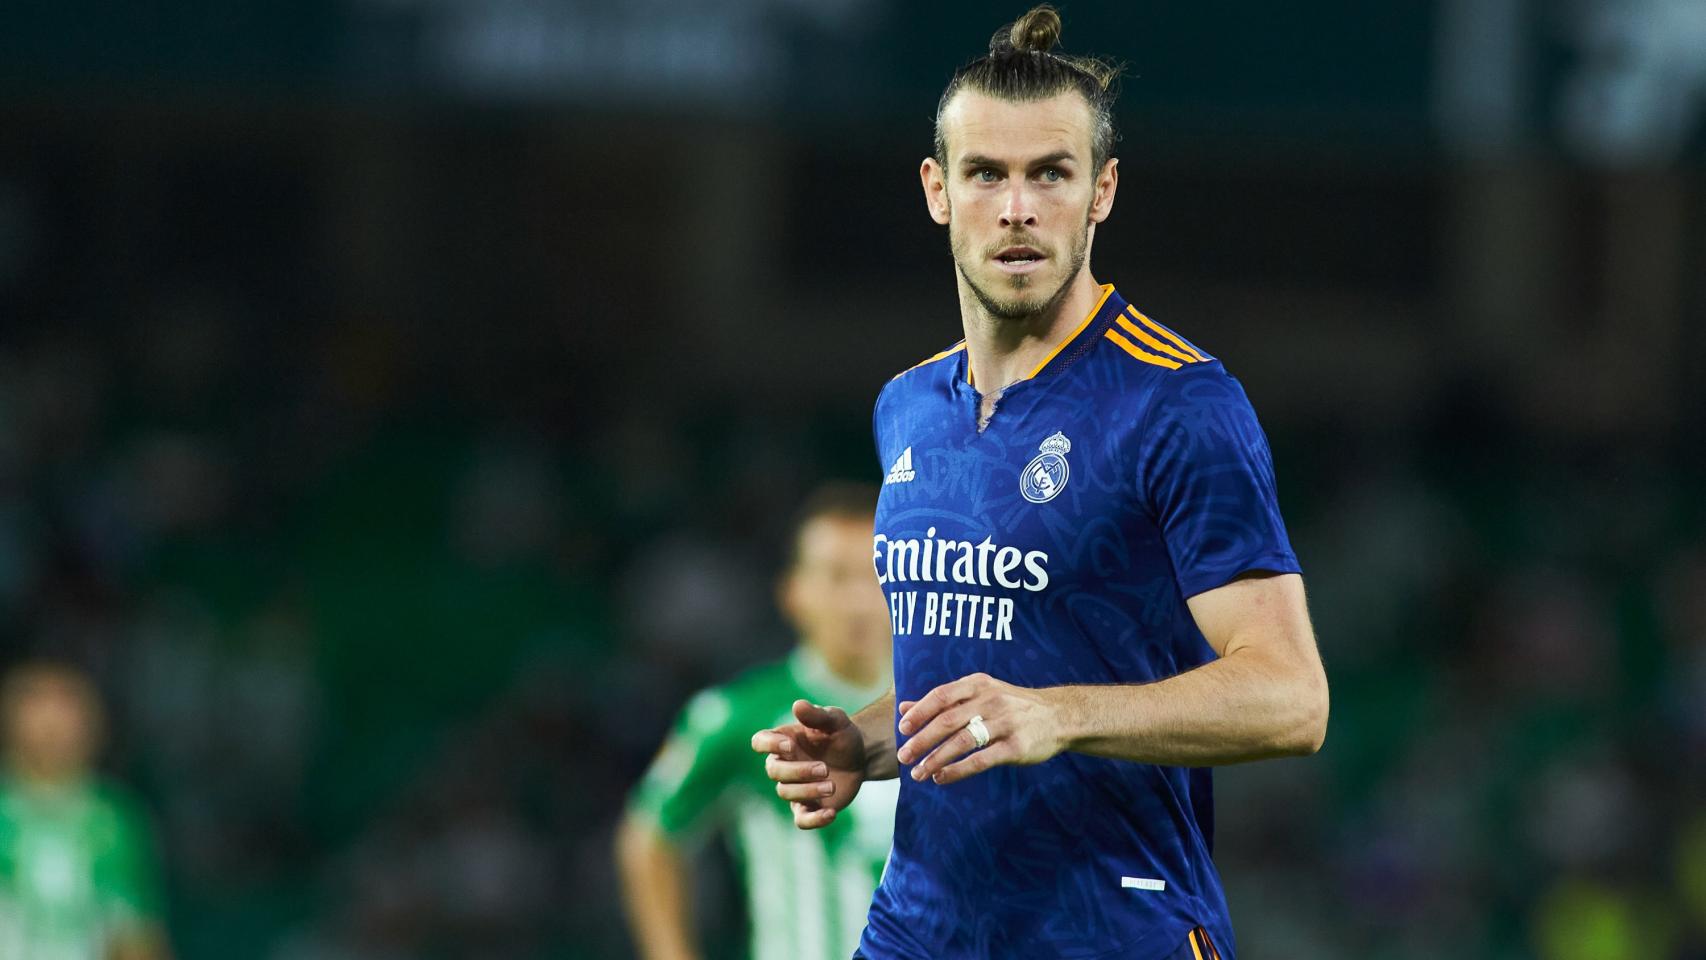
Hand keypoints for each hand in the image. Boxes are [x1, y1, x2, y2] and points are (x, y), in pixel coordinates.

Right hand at [751, 700, 866, 828]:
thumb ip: (816, 715)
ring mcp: (794, 787)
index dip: (768, 745)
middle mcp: (784, 765)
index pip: (760, 741)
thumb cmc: (841, 734)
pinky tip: (831, 813)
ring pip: (786, 793)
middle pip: (774, 771)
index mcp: (784, 741)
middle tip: (825, 768)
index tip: (790, 746)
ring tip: (832, 786)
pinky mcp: (808, 806)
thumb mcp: (835, 720)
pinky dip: (814, 820)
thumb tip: (797, 705)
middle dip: (798, 771)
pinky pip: (801, 820)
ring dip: (808, 791)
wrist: (861, 757)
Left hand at [895, 673, 1063, 785]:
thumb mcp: (980, 693)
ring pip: (962, 742)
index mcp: (979, 684)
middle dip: (922, 739)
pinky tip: (941, 778)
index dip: (920, 712)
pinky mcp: (1015, 747)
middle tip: (903, 756)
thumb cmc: (1012, 705)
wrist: (1059, 716)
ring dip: (935, 759)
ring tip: (918, 773)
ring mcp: (1005, 723)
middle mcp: (990, 701)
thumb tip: (904, 708)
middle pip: (948, 720)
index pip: (942, 695)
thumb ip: (943, 701)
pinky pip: (980, 760)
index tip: (902, 728)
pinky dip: (957, 770)